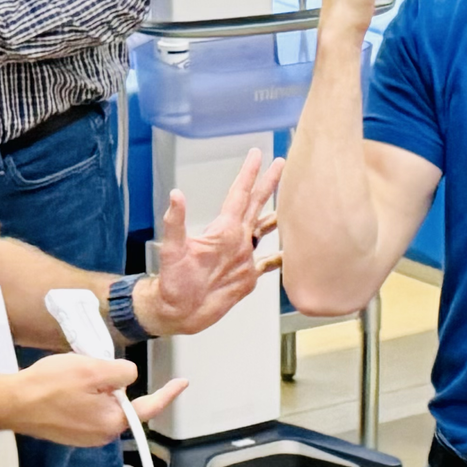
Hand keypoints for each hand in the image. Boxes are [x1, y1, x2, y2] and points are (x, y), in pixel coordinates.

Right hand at [8, 350, 181, 445]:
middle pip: (122, 405)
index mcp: (111, 423)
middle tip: (93, 366)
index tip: (182, 383)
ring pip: (104, 406)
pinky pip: (87, 410)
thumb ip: (121, 372)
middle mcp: (101, 436)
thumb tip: (128, 376)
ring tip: (73, 375)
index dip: (168, 394)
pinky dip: (84, 396)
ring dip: (97, 388)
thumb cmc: (50, 386)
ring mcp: (83, 437)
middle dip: (114, 384)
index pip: (148, 407)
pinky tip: (65, 386)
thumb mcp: (93, 369)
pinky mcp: (69, 432)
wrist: (11, 402)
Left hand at [133, 147, 286, 336]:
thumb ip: (176, 223)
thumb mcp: (173, 250)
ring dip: (279, 216)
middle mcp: (236, 240)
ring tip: (294, 203)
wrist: (177, 312)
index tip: (257, 154)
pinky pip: (270, 263)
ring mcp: (243, 257)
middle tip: (282, 164)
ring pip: (266, 230)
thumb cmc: (172, 283)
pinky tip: (293, 252)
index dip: (249, 174)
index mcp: (223, 230)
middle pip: (257, 205)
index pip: (240, 195)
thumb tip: (176, 195)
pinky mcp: (247, 277)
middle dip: (269, 184)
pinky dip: (283, 256)